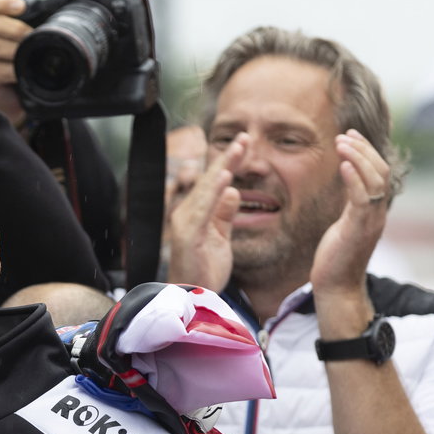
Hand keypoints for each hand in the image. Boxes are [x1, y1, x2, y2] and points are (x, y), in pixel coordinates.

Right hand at [0, 0, 28, 126]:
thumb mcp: (18, 22)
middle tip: (31, 35)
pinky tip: (19, 71)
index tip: (22, 6)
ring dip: (12, 50)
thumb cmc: (14, 38)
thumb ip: (26, 14)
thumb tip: (39, 8)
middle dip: (14, 29)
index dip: (4, 3)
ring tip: (27, 53)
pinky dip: (8, 70)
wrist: (3, 65)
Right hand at [166, 134, 243, 290]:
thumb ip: (225, 215)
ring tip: (239, 148)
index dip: (230, 162)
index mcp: (196, 213)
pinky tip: (225, 176)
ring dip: (223, 166)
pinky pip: (203, 208)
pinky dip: (214, 191)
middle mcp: (187, 213)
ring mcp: (186, 222)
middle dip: (229, 157)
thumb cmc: (203, 270)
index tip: (246, 144)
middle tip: (246, 136)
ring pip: (207, 189)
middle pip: (211, 179)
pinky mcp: (189, 234)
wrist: (190, 297)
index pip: (215, 182)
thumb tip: (235, 192)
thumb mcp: (221, 238)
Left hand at [309, 129, 388, 300]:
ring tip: (341, 143)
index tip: (350, 135)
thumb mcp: (344, 224)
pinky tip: (344, 165)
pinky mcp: (359, 230)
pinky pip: (362, 199)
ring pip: (375, 181)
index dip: (367, 151)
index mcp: (374, 210)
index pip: (379, 172)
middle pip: (381, 171)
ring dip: (359, 158)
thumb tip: (348, 184)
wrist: (337, 287)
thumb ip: (350, 203)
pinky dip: (354, 180)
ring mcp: (371, 221)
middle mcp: (378, 213)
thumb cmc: (336, 257)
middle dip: (363, 149)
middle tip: (345, 135)